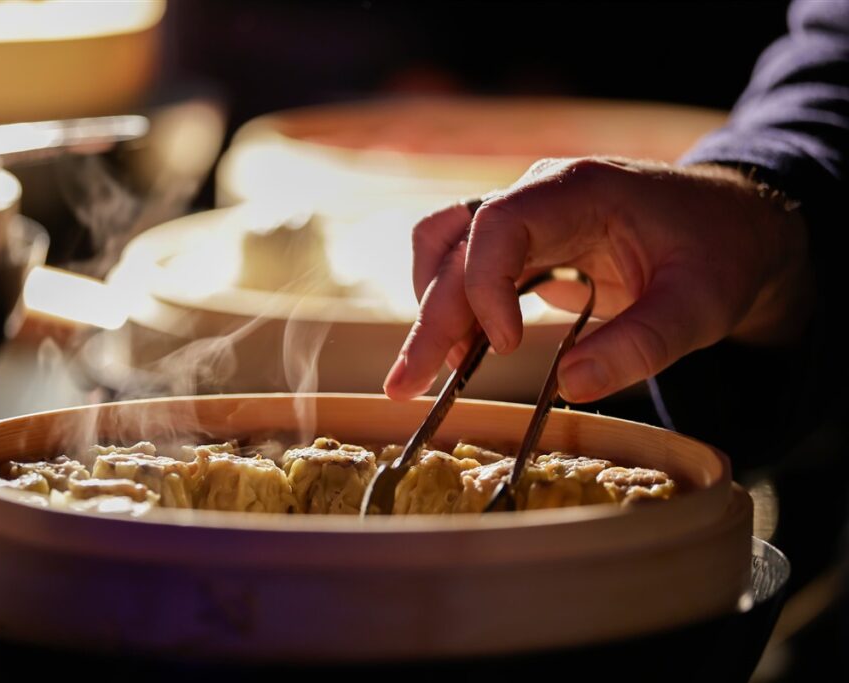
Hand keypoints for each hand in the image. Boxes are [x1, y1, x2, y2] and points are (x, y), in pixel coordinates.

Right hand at [383, 157, 813, 402]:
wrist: (735, 227)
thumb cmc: (722, 255)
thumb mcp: (700, 306)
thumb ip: (641, 344)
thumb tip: (567, 385)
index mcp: (578, 190)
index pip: (499, 223)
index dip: (487, 285)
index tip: (509, 347)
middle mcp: (538, 195)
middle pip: (457, 246)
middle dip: (431, 319)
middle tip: (406, 386)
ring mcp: (526, 217)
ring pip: (446, 250)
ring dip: (432, 310)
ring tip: (429, 374)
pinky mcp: (525, 245)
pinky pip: (466, 266)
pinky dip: (454, 310)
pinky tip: (459, 355)